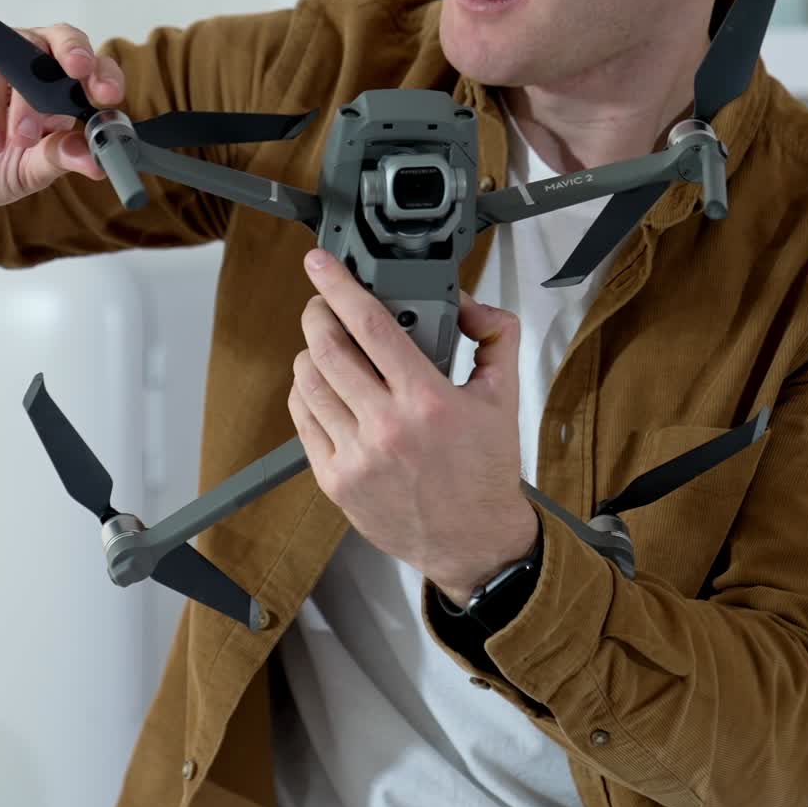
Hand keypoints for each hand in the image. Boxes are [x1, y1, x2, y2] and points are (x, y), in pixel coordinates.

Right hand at [0, 22, 126, 213]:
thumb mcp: (27, 172)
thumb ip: (59, 159)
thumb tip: (99, 160)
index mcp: (60, 94)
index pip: (93, 72)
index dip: (105, 77)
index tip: (109, 97)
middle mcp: (34, 69)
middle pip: (64, 40)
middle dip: (77, 54)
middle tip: (80, 74)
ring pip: (25, 52)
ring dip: (27, 99)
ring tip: (17, 141)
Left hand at [288, 248, 537, 602]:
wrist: (475, 543)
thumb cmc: (485, 471)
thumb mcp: (505, 396)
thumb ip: (494, 336)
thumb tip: (467, 302)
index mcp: (428, 400)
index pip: (371, 324)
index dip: (339, 285)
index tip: (320, 263)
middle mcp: (387, 427)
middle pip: (326, 347)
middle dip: (316, 313)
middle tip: (322, 304)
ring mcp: (356, 456)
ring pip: (307, 381)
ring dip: (309, 352)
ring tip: (325, 347)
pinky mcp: (335, 480)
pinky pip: (302, 420)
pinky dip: (305, 393)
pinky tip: (323, 387)